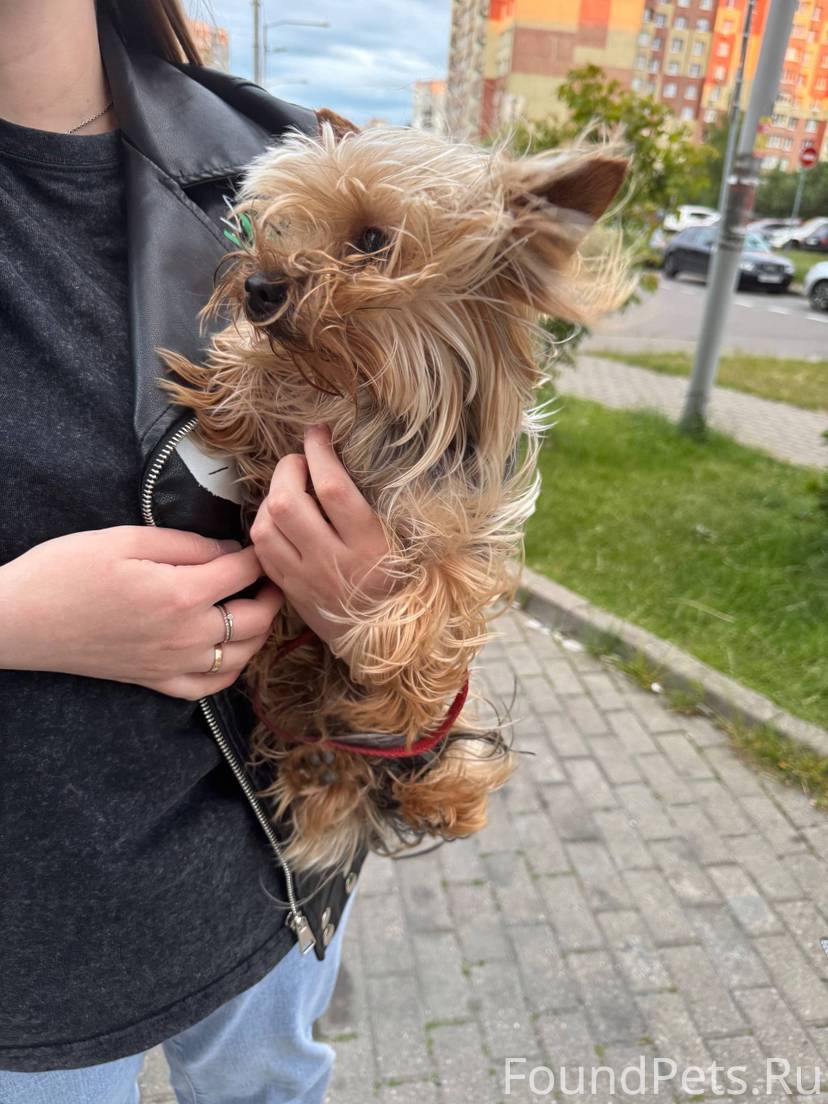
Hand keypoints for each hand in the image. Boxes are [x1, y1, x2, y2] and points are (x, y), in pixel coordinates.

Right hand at [0, 526, 283, 699]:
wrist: (21, 619)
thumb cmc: (67, 570)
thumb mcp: (127, 538)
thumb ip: (187, 544)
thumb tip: (228, 550)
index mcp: (181, 593)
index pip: (244, 572)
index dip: (258, 553)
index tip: (261, 542)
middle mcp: (186, 635)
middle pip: (256, 619)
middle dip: (271, 593)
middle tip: (270, 574)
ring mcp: (173, 664)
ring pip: (242, 656)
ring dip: (259, 631)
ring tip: (255, 606)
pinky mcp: (155, 681)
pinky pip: (210, 687)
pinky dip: (231, 670)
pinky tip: (232, 649)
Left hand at [249, 424, 394, 650]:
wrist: (390, 643)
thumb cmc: (404, 585)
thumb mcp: (404, 546)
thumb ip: (374, 511)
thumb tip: (343, 466)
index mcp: (369, 545)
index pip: (332, 488)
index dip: (320, 452)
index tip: (318, 433)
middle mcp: (332, 561)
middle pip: (288, 503)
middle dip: (288, 470)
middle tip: (301, 461)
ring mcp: (306, 579)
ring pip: (266, 526)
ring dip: (272, 497)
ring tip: (289, 489)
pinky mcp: (291, 591)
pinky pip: (262, 552)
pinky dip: (265, 527)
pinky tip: (280, 520)